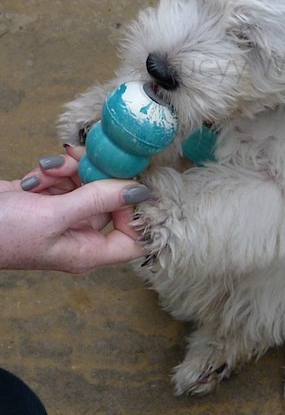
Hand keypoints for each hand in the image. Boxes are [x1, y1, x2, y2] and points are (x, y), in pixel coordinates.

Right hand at [0, 149, 147, 272]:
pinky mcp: (47, 200)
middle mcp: (80, 235)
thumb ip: (98, 200)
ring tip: (47, 170)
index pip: (135, 239)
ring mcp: (63, 216)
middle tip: (84, 163)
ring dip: (70, 170)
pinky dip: (53, 171)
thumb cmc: (1, 233)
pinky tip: (36, 173)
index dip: (141, 214)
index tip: (134, 186)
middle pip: (111, 202)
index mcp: (87, 251)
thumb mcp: (53, 215)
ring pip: (87, 184)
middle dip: (96, 178)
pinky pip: (65, 179)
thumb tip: (141, 191)